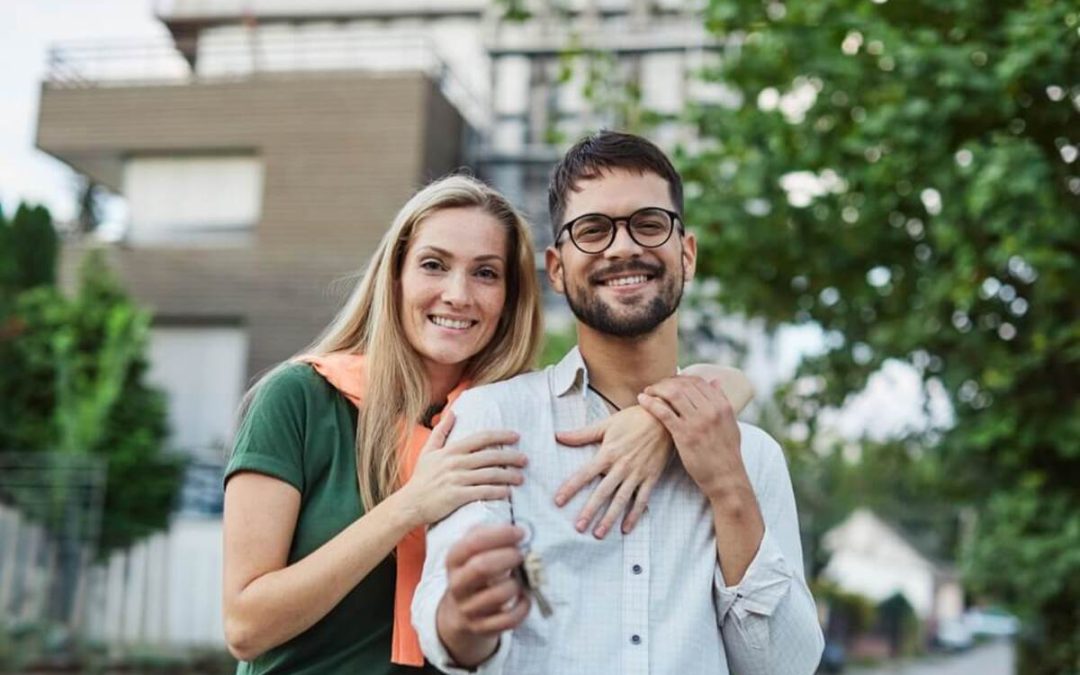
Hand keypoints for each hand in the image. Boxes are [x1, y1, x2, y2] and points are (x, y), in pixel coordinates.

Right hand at [399, 411, 525, 525]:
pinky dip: (497, 492)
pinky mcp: (457, 496)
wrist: (410, 504)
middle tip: (525, 460)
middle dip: (511, 457)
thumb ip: (441, 431)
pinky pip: (482, 492)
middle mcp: (455, 463)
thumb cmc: (421, 478)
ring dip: (508, 476)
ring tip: (521, 478)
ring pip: (489, 475)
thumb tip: (453, 411)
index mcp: (451, 451)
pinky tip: (508, 493)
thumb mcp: (428, 451)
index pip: (481, 438)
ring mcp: (456, 479)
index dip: (500, 436)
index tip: (516, 436)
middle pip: (490, 456)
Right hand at [436, 525, 530, 666]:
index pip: (472, 543)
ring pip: (497, 595)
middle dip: (508, 557)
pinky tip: (525, 597)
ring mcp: (468, 608)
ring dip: (516, 583)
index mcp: (454, 560)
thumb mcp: (473, 549)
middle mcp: (457, 584)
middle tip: (521, 554)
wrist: (460, 612)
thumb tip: (516, 529)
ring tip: (520, 577)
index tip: (520, 533)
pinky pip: (508, 619)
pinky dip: (523, 607)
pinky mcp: (481, 628)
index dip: (500, 535)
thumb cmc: (475, 571)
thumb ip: (489, 534)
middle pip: (481, 567)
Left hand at [553, 406, 668, 537]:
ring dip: (609, 518)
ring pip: (621, 500)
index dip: (571, 488)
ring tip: (599, 534)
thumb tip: (558, 435)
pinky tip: (626, 529)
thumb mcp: (606, 424)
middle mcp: (621, 466)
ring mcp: (637, 474)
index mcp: (608, 453)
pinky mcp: (651, 478)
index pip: (584, 474)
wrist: (663, 417)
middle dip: (589, 511)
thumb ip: (582, 434)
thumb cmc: (633, 419)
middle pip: (602, 492)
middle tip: (578, 528)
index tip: (558, 501)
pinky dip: (634, 515)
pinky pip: (642, 500)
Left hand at [637, 376, 746, 500]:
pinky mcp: (684, 435)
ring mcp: (697, 422)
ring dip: (657, 389)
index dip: (680, 378)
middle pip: (683, 385)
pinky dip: (651, 403)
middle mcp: (711, 410)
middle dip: (666, 382)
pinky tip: (642, 400)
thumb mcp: (730, 423)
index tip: (669, 382)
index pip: (698, 381)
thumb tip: (715, 380)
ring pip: (673, 394)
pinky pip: (664, 412)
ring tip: (648, 392)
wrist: (725, 477)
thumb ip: (722, 401)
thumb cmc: (726, 452)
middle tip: (655, 387)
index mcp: (722, 405)